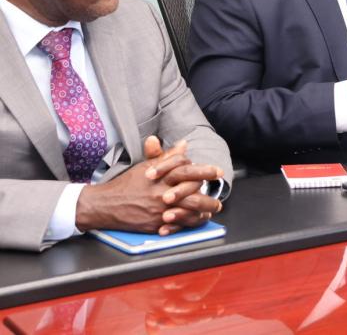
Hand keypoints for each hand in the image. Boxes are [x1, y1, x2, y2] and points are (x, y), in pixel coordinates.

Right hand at [75, 139, 223, 234]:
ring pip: (188, 210)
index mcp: (160, 176)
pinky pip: (178, 224)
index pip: (187, 170)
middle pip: (192, 192)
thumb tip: (184, 144)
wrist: (105, 205)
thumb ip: (167, 157)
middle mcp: (161, 193)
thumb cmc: (127, 184)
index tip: (217, 171)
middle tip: (219, 196)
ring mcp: (159, 210)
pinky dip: (191, 222)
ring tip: (213, 209)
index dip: (204, 170)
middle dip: (209, 194)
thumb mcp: (147, 166)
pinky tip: (199, 219)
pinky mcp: (155, 224)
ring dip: (204, 210)